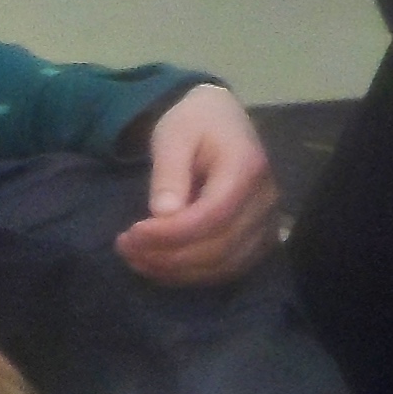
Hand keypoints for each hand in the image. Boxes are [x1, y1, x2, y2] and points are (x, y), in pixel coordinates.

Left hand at [114, 83, 282, 285]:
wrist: (222, 118)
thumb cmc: (195, 122)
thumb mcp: (173, 135)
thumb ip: (169, 172)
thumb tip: (163, 215)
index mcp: (246, 168)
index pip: (212, 215)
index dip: (171, 234)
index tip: (132, 234)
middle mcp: (265, 201)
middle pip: (219, 247)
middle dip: (167, 256)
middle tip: (125, 248)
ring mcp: (267, 223)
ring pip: (223, 265)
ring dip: (176, 270)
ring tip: (136, 258)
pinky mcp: (259, 239)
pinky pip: (227, 270)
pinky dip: (191, 274)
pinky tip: (160, 266)